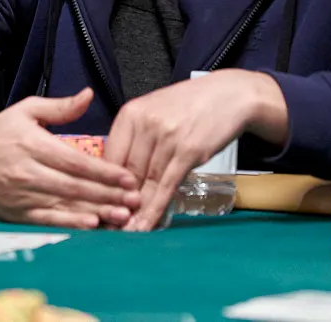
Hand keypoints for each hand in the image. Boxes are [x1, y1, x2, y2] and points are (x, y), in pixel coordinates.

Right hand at [0, 88, 140, 228]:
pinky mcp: (15, 213)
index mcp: (32, 143)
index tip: (128, 177)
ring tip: (121, 217)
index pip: (75, 161)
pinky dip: (69, 224)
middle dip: (107, 195)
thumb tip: (89, 94)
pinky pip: (47, 221)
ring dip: (95, 212)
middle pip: (74, 186)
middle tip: (135, 200)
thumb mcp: (26, 110)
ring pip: (63, 206)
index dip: (104, 171)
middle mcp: (27, 171)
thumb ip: (60, 107)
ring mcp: (20, 195)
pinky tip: (91, 226)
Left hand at [104, 69, 286, 231]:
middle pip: (126, 173)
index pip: (110, 156)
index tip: (98, 207)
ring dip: (136, 213)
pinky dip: (155, 209)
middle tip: (108, 228)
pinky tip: (147, 226)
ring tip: (126, 236)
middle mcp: (146, 124)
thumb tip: (116, 175)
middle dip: (117, 204)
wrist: (231, 95)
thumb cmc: (192, 105)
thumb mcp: (156, 112)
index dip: (103, 186)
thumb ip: (136, 138)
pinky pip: (166, 186)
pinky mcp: (188, 152)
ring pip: (146, 183)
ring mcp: (168, 138)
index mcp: (132, 113)